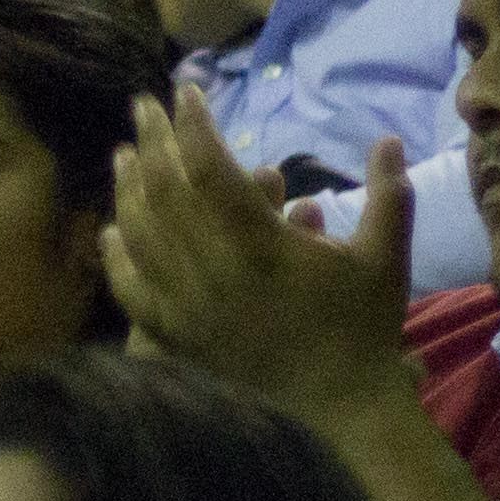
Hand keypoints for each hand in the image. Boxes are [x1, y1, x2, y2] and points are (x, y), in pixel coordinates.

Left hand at [99, 90, 419, 420]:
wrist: (339, 409)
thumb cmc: (362, 328)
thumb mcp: (384, 256)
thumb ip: (388, 192)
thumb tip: (387, 138)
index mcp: (262, 245)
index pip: (211, 167)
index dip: (193, 124)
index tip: (186, 91)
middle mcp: (216, 271)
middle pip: (165, 192)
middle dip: (151, 141)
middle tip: (143, 107)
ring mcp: (190, 307)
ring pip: (141, 236)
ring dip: (128, 189)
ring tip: (123, 155)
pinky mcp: (179, 338)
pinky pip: (134, 293)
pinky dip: (118, 258)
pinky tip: (112, 231)